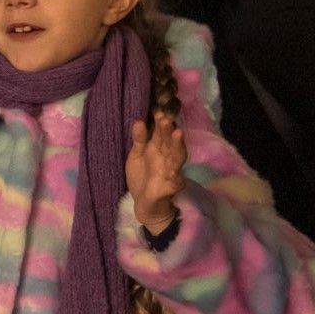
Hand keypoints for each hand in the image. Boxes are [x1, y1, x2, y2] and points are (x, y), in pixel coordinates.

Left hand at [126, 112, 187, 234]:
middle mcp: (167, 157)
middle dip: (168, 130)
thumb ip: (139, 140)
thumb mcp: (136, 155)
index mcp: (158, 148)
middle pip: (169, 142)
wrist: (144, 202)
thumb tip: (138, 121)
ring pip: (177, 156)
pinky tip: (174, 169)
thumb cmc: (142, 176)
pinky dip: (175, 174)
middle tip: (165, 118)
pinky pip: (175, 179)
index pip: (161, 133)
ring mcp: (171, 171)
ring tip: (178, 133)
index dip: (160, 123)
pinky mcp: (172, 186)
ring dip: (177, 145)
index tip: (158, 111)